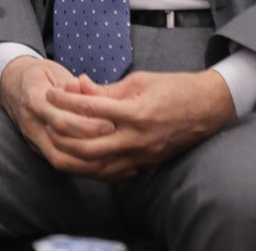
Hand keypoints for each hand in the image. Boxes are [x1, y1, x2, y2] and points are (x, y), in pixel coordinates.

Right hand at [0, 56, 114, 168]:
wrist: (12, 86)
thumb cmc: (40, 75)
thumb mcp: (54, 71)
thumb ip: (74, 85)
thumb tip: (94, 94)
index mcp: (34, 99)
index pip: (60, 119)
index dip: (86, 124)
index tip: (110, 124)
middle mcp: (31, 124)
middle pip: (60, 144)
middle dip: (90, 146)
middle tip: (114, 142)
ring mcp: (33, 139)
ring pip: (59, 160)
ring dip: (87, 164)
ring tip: (112, 159)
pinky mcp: (38, 149)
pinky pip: (60, 163)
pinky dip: (81, 167)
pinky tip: (101, 166)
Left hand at [41, 69, 236, 180]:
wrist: (208, 107)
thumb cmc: (174, 88)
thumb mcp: (139, 81)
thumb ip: (107, 90)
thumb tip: (78, 87)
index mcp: (135, 112)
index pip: (89, 109)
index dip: (65, 100)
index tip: (51, 93)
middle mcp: (137, 138)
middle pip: (87, 146)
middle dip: (62, 134)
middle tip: (48, 121)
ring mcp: (142, 155)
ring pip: (97, 167)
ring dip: (73, 157)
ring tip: (57, 143)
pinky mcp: (145, 164)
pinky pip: (112, 174)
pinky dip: (92, 169)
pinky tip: (80, 159)